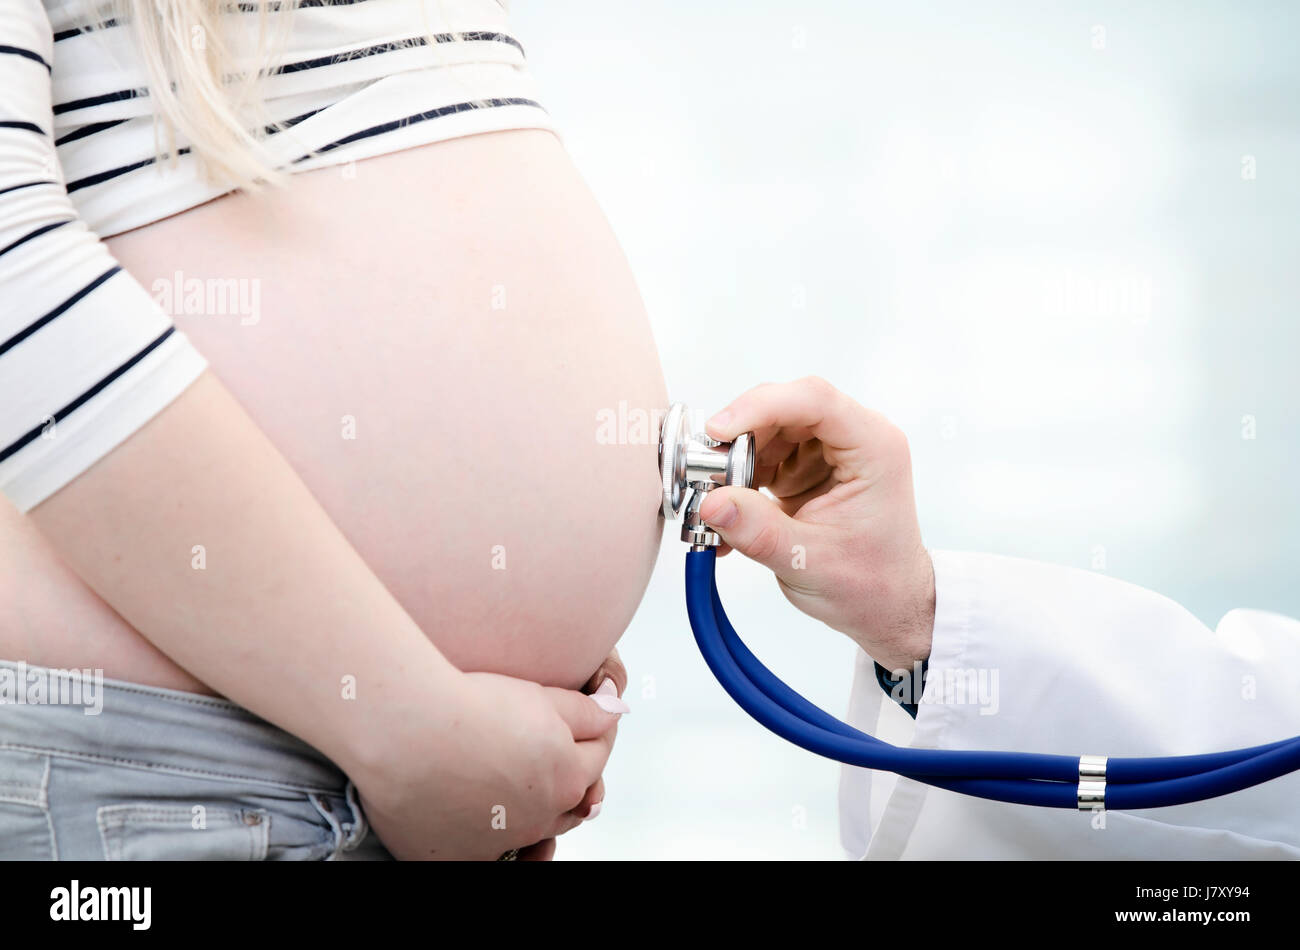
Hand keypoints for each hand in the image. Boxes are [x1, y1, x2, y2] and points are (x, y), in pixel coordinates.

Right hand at [355, 667, 627, 859]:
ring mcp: (495, 842)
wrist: (404, 729)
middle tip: (556, 755)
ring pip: (527, 832)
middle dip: (568, 776)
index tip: (588, 716)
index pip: (596, 756)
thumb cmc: (467, 706)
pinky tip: (476, 813)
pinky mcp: (452, 855)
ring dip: (531, 811)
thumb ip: (585, 711)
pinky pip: (479, 852)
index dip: (594, 732)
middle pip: (566, 801)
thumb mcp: (541, 696)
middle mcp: (537, 819)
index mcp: (566, 778)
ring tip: (520, 789)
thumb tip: (617, 710)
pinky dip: (483, 835)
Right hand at [699, 377, 934, 671]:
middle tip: (706, 473)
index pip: (815, 400)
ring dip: (734, 460)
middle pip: (784, 409)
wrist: (885, 605)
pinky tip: (728, 512)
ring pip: (767, 430)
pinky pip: (762, 454)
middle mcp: (854, 438)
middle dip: (739, 437)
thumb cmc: (870, 583)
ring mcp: (827, 450)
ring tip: (718, 501)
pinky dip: (738, 479)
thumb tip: (711, 502)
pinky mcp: (806, 465)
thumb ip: (758, 531)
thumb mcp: (809, 562)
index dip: (762, 406)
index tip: (719, 431)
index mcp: (873, 448)